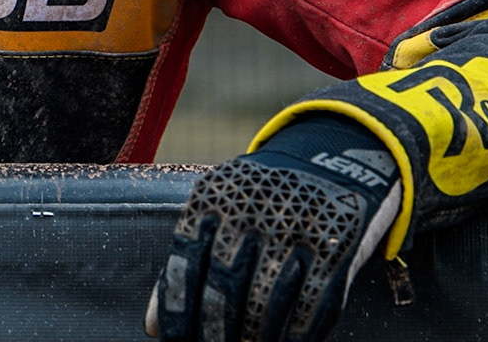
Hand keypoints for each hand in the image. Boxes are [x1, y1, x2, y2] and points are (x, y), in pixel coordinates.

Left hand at [147, 114, 401, 341]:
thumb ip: (185, 265)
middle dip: (215, 331)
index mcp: (216, 197)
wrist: (332, 163)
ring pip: (267, 302)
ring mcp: (297, 227)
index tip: (177, 340)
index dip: (179, 311)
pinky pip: (312, 304)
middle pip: (226, 287)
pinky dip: (296, 335)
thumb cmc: (257, 204)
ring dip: (255, 336)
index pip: (187, 263)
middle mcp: (254, 209)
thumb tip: (151, 325)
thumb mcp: (218, 216)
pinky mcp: (336, 246)